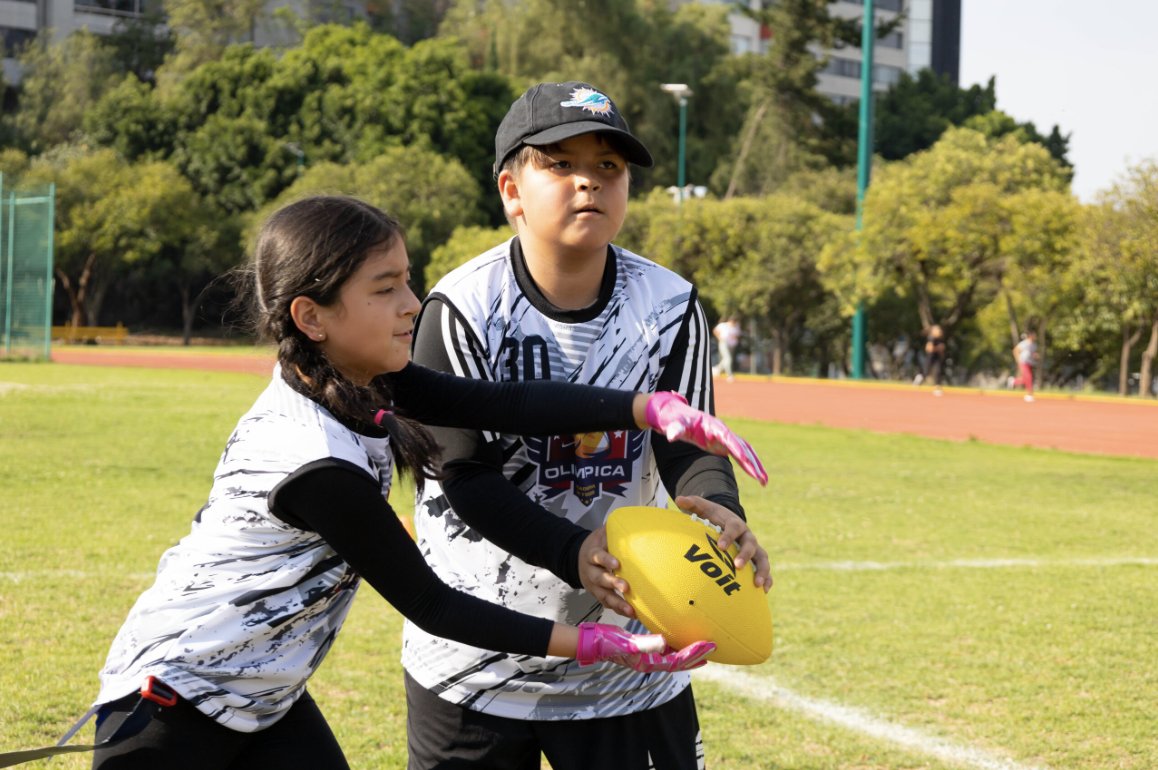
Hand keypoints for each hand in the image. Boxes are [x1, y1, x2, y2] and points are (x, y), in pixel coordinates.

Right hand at [575, 622, 714, 671]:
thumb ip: (646, 644)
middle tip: (712, 648)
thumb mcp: (627, 643)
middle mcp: (650, 661)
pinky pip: (663, 649)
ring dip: (687, 652)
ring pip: (672, 656)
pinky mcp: (642, 648)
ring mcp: (646, 656)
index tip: (708, 646)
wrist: (593, 642)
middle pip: (679, 661)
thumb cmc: (608, 643)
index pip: (677, 660)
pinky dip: (674, 645)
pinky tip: (678, 638)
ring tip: (701, 646)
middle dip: (696, 655)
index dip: (693, 654)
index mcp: (649, 663)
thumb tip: (665, 643)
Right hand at [577, 528, 634, 618]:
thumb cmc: (597, 544)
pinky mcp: (598, 595)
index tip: (617, 563)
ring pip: (603, 596)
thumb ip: (612, 530)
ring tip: (630, 610)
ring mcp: (593, 585)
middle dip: (612, 583)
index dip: (606, 559)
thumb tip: (632, 523)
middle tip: (626, 588)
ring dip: (617, 603)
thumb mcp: (601, 533)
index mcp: (591, 554)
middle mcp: (590, 571)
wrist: (579, 558)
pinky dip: (618, 609)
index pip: (597, 556)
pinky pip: (607, 604)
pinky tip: (630, 614)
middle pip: (600, 579)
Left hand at [645, 392, 767, 484]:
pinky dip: (748, 464)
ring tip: (764, 482)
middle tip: (761, 479)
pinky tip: (755, 475)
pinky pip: (740, 454)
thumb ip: (675, 429)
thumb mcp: (673, 423)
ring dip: (755, 465)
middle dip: (752, 463)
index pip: (729, 439)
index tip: (747, 463)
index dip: (738, 450)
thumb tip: (672, 436)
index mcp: (714, 426)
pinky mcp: (723, 443)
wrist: (675, 416)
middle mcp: (723, 431)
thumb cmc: (675, 419)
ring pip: (745, 451)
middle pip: (742, 447)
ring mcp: (725, 437)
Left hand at [676, 495, 771, 590]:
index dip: (728, 536)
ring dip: (762, 570)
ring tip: (757, 584)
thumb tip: (679, 499)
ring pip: (762, 558)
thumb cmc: (711, 516)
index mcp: (734, 523)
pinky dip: (767, 579)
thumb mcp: (702, 507)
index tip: (721, 546)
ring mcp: (753, 548)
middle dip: (745, 555)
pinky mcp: (755, 559)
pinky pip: (764, 569)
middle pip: (751, 544)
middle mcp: (747, 535)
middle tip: (737, 566)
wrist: (724, 519)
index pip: (734, 528)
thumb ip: (692, 503)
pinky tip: (764, 591)